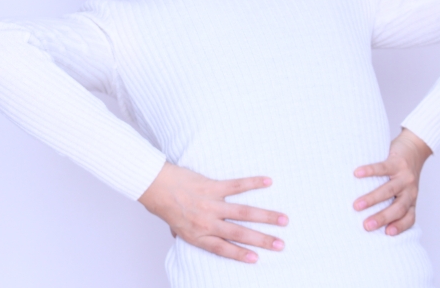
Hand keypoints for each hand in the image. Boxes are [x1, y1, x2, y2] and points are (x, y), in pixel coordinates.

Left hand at [138, 162, 288, 263]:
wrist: (156, 186)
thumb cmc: (165, 207)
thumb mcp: (176, 229)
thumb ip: (189, 236)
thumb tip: (187, 241)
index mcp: (199, 235)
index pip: (223, 249)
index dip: (240, 254)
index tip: (257, 258)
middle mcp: (207, 222)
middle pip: (239, 233)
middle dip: (262, 240)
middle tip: (280, 244)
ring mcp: (211, 204)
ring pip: (243, 212)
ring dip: (265, 216)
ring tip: (283, 219)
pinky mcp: (212, 186)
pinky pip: (236, 185)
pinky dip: (253, 183)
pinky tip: (268, 181)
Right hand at [352, 128, 432, 235]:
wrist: (415, 147)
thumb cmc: (403, 173)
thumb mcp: (404, 190)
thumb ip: (393, 201)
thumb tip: (367, 216)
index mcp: (411, 199)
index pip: (409, 217)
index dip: (400, 226)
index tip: (387, 233)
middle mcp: (410, 190)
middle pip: (398, 208)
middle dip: (382, 217)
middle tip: (366, 225)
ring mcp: (404, 176)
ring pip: (389, 190)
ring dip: (372, 198)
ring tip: (357, 205)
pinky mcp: (397, 162)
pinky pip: (382, 168)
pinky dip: (369, 171)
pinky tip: (357, 173)